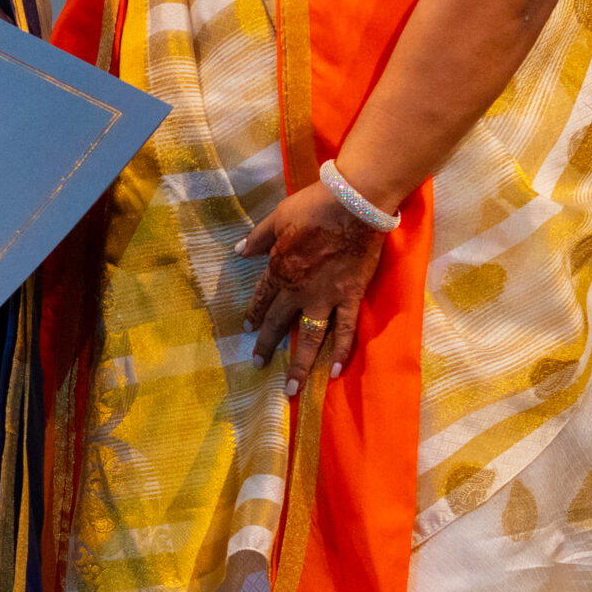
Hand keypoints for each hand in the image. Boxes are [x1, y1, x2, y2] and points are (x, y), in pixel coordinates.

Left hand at [241, 178, 386, 395]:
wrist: (352, 203)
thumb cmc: (313, 206)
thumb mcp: (277, 218)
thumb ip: (258, 238)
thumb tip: (238, 252)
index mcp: (279, 269)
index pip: (263, 297)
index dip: (255, 313)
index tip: (248, 328)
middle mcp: (299, 289)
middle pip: (280, 323)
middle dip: (268, 346)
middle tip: (258, 365)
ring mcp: (325, 297)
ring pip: (309, 337)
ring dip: (299, 365)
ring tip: (291, 388)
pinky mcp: (350, 297)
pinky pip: (346, 330)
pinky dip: (341, 351)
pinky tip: (334, 372)